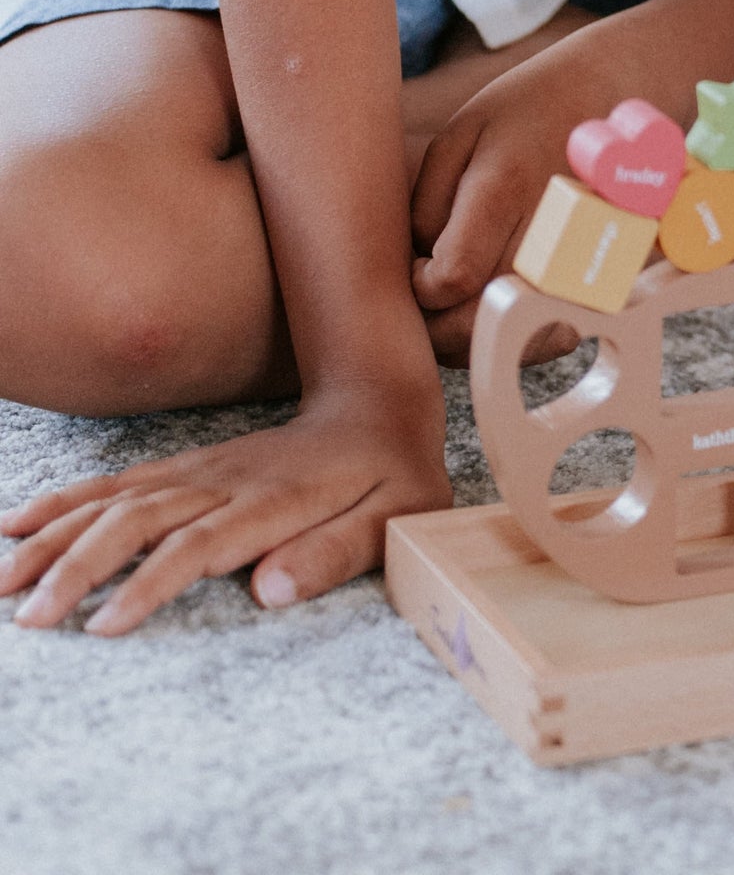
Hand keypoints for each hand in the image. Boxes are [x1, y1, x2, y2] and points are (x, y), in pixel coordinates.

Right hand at [0, 373, 449, 635]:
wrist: (379, 402)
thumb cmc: (393, 473)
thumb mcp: (399, 514)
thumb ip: (339, 551)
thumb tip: (271, 590)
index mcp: (275, 500)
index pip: (200, 545)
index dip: (150, 584)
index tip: (102, 626)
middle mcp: (225, 481)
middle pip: (139, 521)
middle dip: (79, 568)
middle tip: (30, 619)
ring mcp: (200, 469)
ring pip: (114, 499)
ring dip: (55, 537)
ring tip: (2, 582)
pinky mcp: (186, 465)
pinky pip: (116, 481)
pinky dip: (64, 501)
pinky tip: (15, 523)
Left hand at [411, 35, 632, 362]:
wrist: (619, 92)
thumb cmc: (530, 108)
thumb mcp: (460, 134)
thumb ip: (426, 205)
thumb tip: (419, 271)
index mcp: (505, 187)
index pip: (449, 279)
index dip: (417, 285)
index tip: (418, 262)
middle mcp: (549, 233)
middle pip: (477, 323)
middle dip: (436, 318)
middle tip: (434, 279)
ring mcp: (583, 259)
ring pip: (512, 338)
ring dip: (472, 332)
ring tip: (466, 286)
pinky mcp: (604, 279)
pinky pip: (547, 337)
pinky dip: (516, 330)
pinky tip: (502, 294)